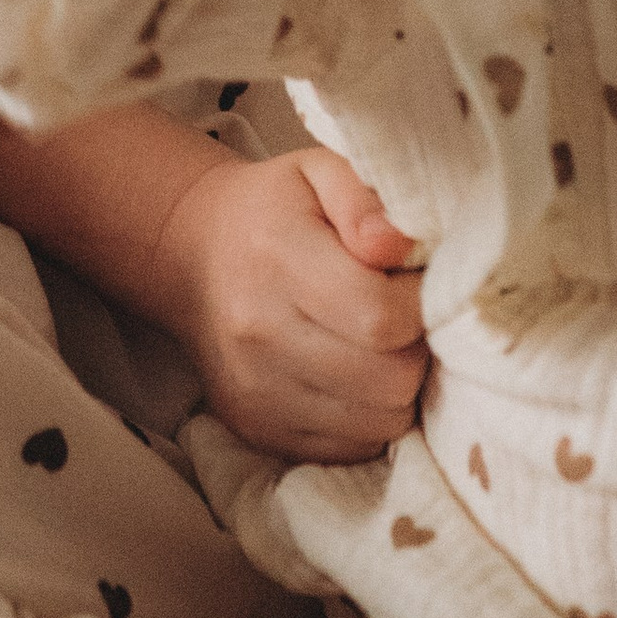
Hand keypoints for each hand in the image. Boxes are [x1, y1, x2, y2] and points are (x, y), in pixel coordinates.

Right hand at [143, 146, 427, 462]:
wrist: (195, 256)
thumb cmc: (275, 208)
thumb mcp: (319, 169)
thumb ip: (367, 199)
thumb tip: (403, 247)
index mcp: (277, 257)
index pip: (380, 316)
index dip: (421, 303)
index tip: (417, 281)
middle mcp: (259, 333)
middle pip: (388, 380)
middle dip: (417, 349)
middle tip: (404, 315)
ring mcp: (257, 392)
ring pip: (380, 423)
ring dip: (398, 387)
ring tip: (381, 344)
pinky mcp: (259, 431)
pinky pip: (353, 448)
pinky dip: (370, 416)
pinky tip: (356, 374)